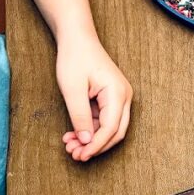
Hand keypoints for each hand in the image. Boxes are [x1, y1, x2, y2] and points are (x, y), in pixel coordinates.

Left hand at [55, 32, 132, 161]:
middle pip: (116, 132)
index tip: (81, 155)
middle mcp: (123, 97)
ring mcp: (119, 98)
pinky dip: (90, 130)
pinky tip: (73, 135)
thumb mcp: (72, 89)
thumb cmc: (75, 58)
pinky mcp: (111, 99)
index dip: (96, 145)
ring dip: (92, 140)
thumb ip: (80, 117)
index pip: (111, 128)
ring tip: (70, 146)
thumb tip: (87, 141)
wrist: (77, 39)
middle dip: (96, 146)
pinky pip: (104, 121)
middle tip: (75, 155)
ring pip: (110, 129)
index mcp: (117, 93)